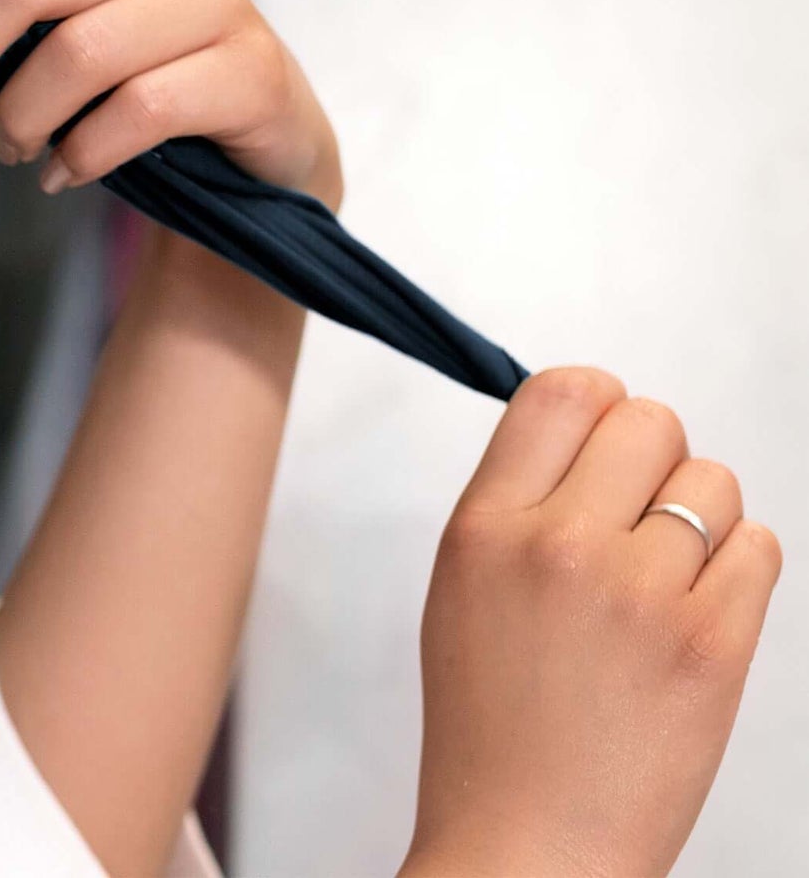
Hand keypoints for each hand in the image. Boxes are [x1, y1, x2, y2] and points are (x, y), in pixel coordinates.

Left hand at [0, 0, 343, 212]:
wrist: (259, 136)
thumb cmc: (134, 73)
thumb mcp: (61, 18)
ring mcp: (214, 2)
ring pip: (78, 51)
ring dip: (19, 117)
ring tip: (13, 147)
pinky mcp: (250, 71)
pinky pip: (140, 111)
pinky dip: (82, 153)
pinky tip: (63, 172)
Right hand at [404, 367, 782, 877]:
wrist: (531, 842)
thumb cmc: (492, 724)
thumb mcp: (462, 586)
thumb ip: (516, 502)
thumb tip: (587, 432)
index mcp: (484, 527)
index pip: (561, 392)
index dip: (596, 405)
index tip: (601, 440)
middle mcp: (558, 545)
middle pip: (648, 420)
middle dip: (654, 457)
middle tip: (640, 513)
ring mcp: (641, 594)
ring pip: (713, 482)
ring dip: (701, 518)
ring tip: (665, 579)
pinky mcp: (713, 645)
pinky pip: (761, 548)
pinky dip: (739, 570)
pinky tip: (697, 614)